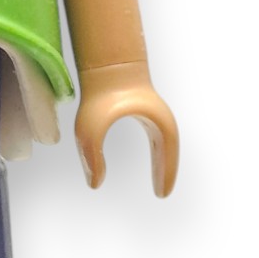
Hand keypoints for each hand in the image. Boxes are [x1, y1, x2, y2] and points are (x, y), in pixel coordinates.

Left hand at [74, 63, 178, 197]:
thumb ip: (91, 157)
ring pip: (163, 143)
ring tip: (158, 181)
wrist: (104, 63)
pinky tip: (151, 161)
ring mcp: (152, 111)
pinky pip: (155, 136)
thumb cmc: (99, 95)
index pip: (167, 154)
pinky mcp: (142, 108)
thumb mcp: (90, 130)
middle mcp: (158, 118)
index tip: (161, 194)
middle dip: (166, 170)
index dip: (165, 174)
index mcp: (156, 124)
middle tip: (161, 193)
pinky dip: (156, 151)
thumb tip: (94, 184)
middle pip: (168, 150)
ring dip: (162, 161)